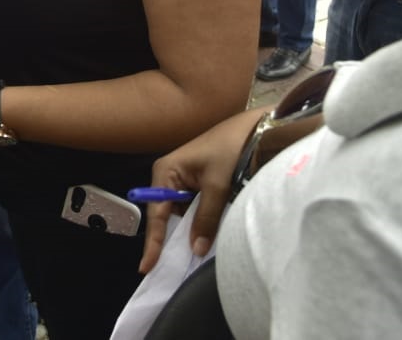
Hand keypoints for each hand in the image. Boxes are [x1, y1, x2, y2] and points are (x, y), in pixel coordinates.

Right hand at [138, 108, 266, 272]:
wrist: (254, 132)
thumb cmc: (230, 150)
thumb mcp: (218, 186)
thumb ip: (206, 219)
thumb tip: (195, 250)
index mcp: (166, 172)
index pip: (156, 213)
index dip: (153, 242)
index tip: (147, 266)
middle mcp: (168, 177)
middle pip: (164, 216)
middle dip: (167, 240)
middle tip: (165, 269)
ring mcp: (182, 181)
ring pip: (180, 215)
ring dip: (185, 232)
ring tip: (183, 258)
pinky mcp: (196, 185)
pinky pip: (191, 210)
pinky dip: (197, 224)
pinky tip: (201, 238)